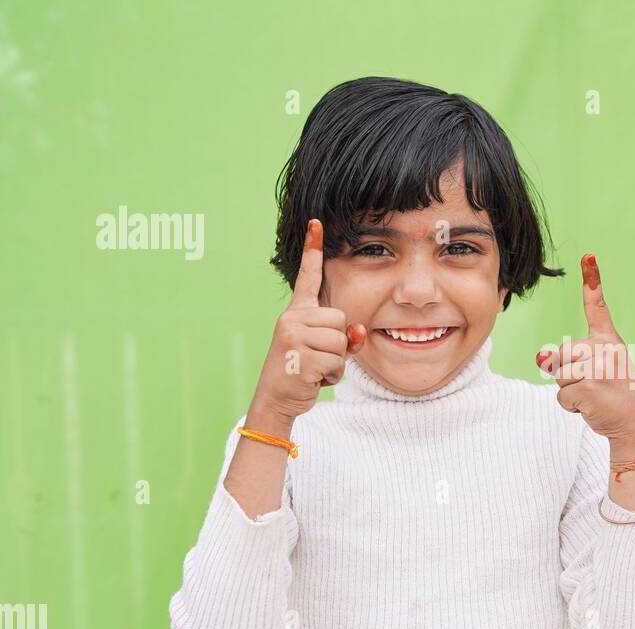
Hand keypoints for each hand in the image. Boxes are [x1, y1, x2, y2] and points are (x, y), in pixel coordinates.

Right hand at [249, 219, 366, 423]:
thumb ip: (344, 339)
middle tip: (315, 359)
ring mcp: (293, 335)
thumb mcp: (324, 353)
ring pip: (340, 341)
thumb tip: (358, 330)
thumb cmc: (303, 374)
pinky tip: (313, 379)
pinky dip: (331, 375)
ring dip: (335, 362)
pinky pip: (335, 361)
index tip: (317, 221)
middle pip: (340, 319)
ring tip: (314, 369)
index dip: (313, 250)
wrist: (276, 401)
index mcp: (297, 313)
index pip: (307, 278)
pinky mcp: (298, 355)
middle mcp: (291, 318)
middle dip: (337, 345)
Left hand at [536, 253, 634, 459]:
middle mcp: (605, 349)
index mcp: (609, 340)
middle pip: (562, 352)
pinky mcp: (589, 388)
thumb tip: (540, 356)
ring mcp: (598, 368)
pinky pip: (562, 395)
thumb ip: (568, 360)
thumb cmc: (614, 394)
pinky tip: (591, 407)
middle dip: (567, 372)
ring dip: (569, 390)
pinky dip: (572, 406)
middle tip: (593, 384)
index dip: (592, 280)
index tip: (588, 256)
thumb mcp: (595, 370)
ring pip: (559, 374)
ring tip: (593, 395)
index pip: (597, 306)